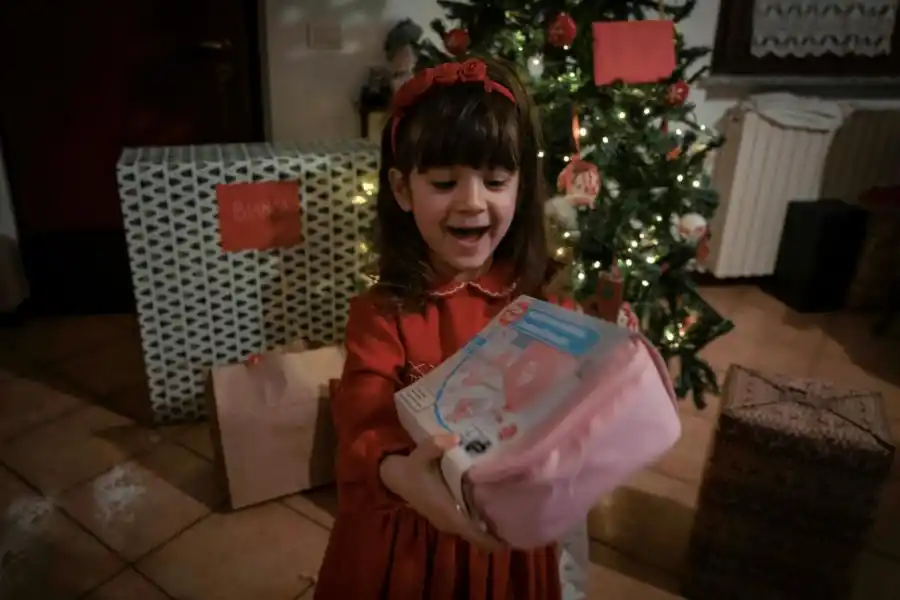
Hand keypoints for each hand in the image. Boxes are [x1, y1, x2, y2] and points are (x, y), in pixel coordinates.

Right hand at [380, 435, 503, 551]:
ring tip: (513, 518)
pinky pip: (467, 524)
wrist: (393, 477)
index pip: (471, 531)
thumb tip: (455, 438)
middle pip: (476, 535)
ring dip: (489, 529)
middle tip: (521, 524)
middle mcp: (448, 520)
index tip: (510, 539)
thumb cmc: (409, 469)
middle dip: (496, 534)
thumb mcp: (420, 454)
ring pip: (472, 531)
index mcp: (446, 510)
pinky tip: (495, 511)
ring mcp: (446, 520)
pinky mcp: (446, 516)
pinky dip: (480, 523)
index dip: (489, 538)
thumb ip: (435, 445)